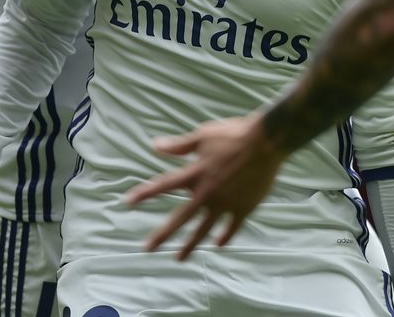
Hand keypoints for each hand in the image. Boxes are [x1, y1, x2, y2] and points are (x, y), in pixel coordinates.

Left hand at [124, 115, 286, 259]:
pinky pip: (231, 228)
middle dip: (162, 234)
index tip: (128, 202)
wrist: (266, 142)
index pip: (164, 186)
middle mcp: (207, 192)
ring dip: (190, 244)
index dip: (145, 194)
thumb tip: (156, 146)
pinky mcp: (243, 208)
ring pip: (203, 229)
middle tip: (148, 248)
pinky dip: (224, 237)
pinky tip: (218, 244)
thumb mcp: (203, 136)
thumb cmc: (234, 134)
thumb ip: (180, 146)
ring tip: (179, 258)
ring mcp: (225, 203)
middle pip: (180, 218)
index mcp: (195, 174)